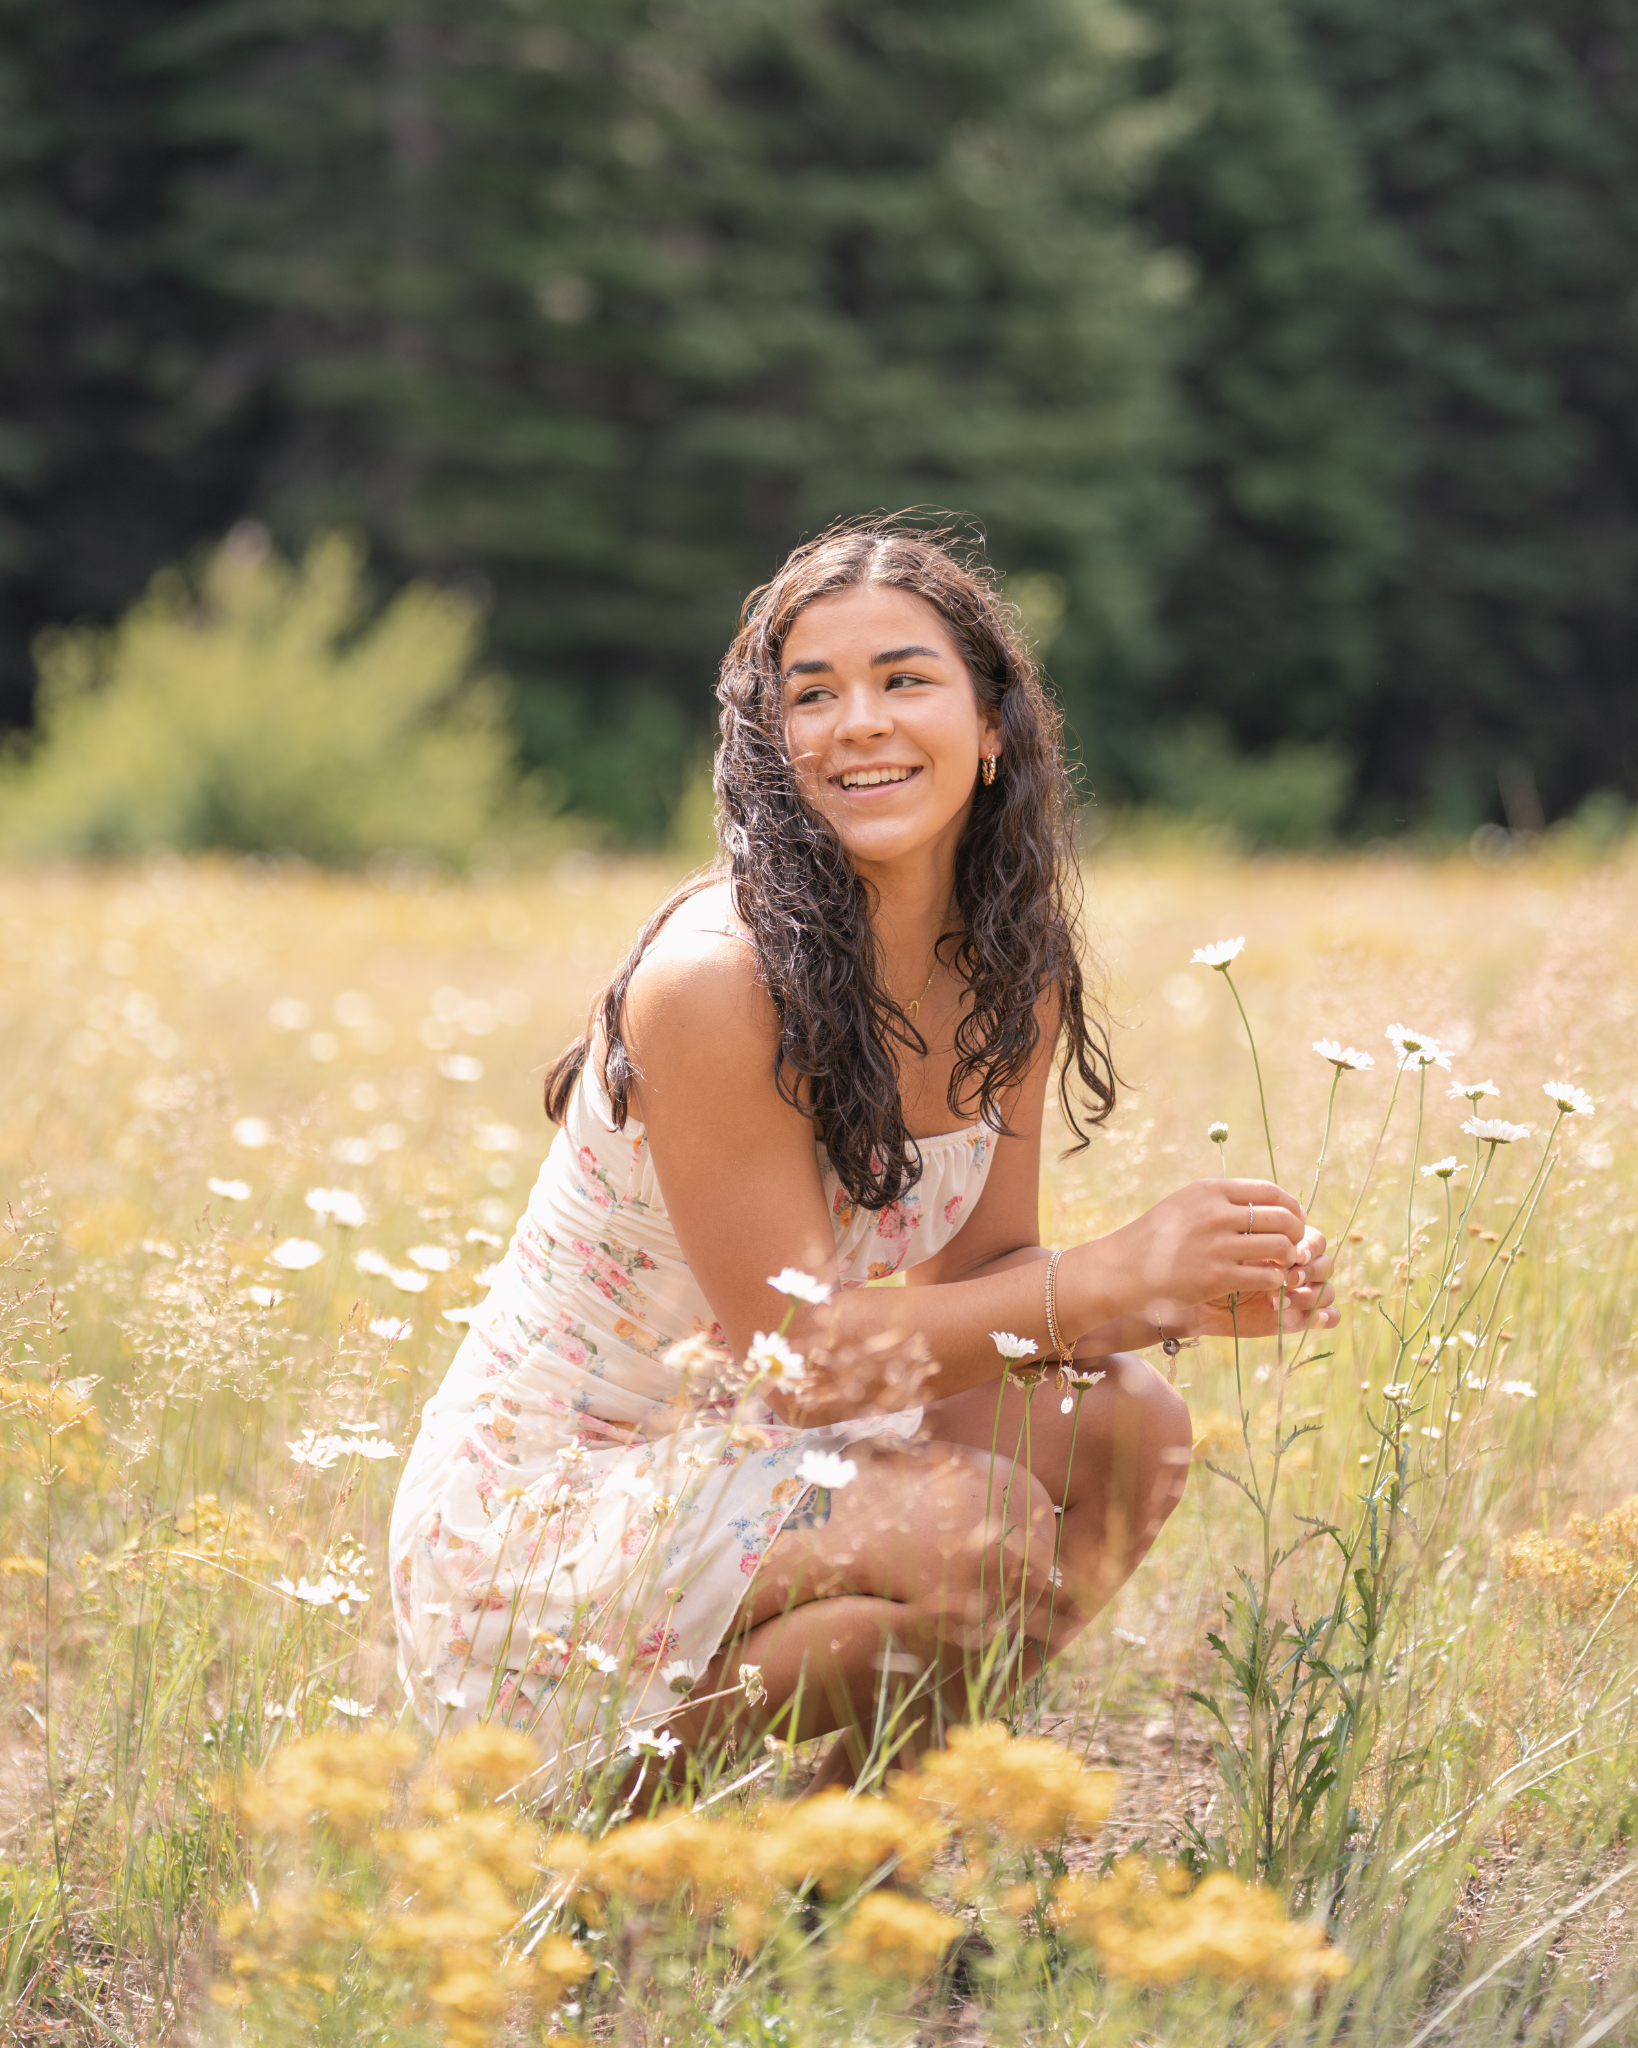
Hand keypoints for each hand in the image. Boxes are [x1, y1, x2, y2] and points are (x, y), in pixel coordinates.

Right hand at [1073, 1179, 1310, 1331]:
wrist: (1124, 1269)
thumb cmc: (1156, 1238)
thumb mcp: (1185, 1204)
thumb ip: (1220, 1200)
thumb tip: (1265, 1202)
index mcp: (1210, 1190)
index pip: (1271, 1192)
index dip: (1291, 1207)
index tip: (1295, 1219)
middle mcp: (1216, 1213)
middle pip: (1281, 1218)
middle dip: (1297, 1233)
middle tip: (1296, 1245)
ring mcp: (1218, 1245)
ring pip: (1280, 1247)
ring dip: (1289, 1258)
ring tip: (1284, 1264)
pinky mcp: (1217, 1276)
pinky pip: (1266, 1275)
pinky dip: (1275, 1280)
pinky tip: (1269, 1281)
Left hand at [1185, 1225, 1337, 1340]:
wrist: (1197, 1301)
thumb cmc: (1206, 1266)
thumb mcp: (1225, 1247)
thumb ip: (1251, 1235)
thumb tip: (1275, 1229)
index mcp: (1285, 1243)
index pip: (1314, 1239)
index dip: (1310, 1246)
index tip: (1295, 1253)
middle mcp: (1296, 1266)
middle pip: (1325, 1263)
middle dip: (1310, 1271)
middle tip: (1289, 1278)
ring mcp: (1299, 1292)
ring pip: (1327, 1290)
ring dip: (1312, 1295)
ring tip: (1284, 1302)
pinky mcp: (1300, 1317)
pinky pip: (1330, 1316)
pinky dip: (1325, 1317)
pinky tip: (1310, 1318)